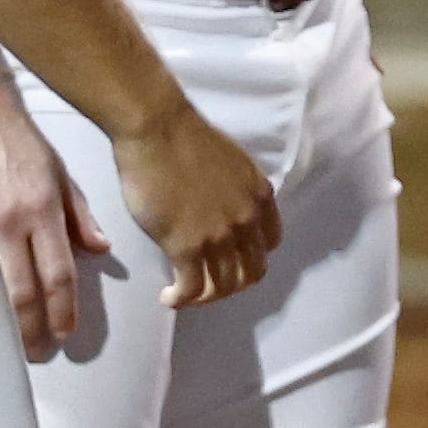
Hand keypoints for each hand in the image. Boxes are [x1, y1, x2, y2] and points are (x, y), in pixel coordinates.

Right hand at [0, 62, 109, 357]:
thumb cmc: (25, 144)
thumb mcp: (63, 175)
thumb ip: (80, 216)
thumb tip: (99, 250)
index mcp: (44, 210)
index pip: (58, 272)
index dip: (63, 308)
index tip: (67, 331)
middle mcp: (14, 222)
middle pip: (24, 290)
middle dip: (33, 327)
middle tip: (41, 352)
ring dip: (10, 319)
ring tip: (20, 341)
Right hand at [107, 102, 280, 306]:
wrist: (157, 128)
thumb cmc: (184, 136)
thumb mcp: (231, 163)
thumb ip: (236, 191)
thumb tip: (223, 207)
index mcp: (260, 196)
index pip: (269, 243)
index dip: (250, 256)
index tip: (230, 259)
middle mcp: (246, 220)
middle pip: (251, 272)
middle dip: (230, 285)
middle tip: (207, 285)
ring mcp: (219, 236)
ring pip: (223, 286)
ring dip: (204, 297)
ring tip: (185, 295)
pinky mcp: (187, 247)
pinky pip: (192, 288)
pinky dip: (182, 300)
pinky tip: (169, 298)